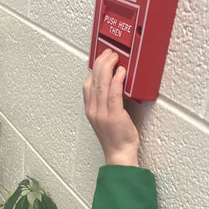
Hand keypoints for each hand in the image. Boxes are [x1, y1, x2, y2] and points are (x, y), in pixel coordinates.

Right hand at [82, 49, 139, 165]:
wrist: (119, 154)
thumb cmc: (115, 139)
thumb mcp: (104, 119)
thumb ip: (105, 104)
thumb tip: (113, 87)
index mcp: (90, 111)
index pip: (87, 86)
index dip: (94, 70)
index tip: (101, 60)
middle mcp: (94, 110)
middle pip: (94, 81)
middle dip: (100, 64)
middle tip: (108, 53)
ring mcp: (103, 113)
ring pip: (102, 85)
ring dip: (108, 68)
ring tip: (114, 58)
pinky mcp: (115, 116)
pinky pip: (114, 94)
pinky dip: (117, 81)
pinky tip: (121, 72)